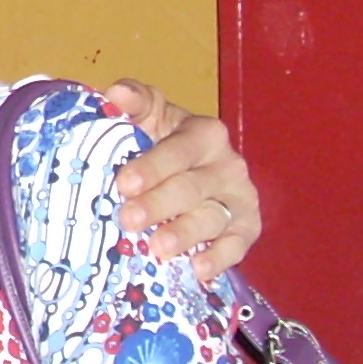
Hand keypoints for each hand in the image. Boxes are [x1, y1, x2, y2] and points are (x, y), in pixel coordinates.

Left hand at [102, 80, 260, 277]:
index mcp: (204, 133)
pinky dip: (219, 258)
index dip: (153, 166)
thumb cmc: (161, 140)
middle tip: (128, 219)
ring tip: (159, 248)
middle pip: (193, 187)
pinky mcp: (247, 227)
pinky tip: (198, 269)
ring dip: (185, 234)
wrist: (190, 167)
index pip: (179, 150)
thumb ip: (134, 102)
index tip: (124, 183)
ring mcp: (239, 198)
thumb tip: (116, 93)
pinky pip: (237, 244)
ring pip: (213, 217)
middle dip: (160, 204)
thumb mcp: (148, 115)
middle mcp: (227, 165)